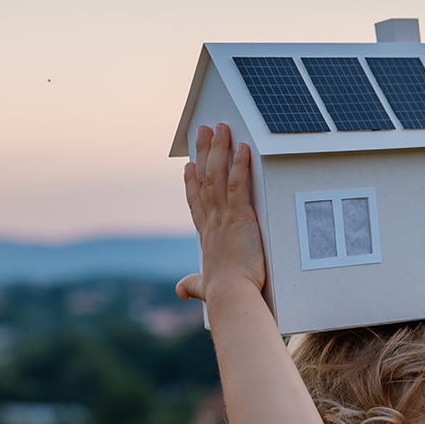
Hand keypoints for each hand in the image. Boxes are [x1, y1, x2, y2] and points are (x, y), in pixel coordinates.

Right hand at [176, 123, 266, 303]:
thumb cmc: (223, 294)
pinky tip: (243, 147)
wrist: (231, 296)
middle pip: (204, 179)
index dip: (191, 182)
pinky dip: (241, 165)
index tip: (189, 166)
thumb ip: (194, 285)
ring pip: (218, 175)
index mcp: (206, 236)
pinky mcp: (241, 217)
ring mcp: (224, 217)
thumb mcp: (205, 287)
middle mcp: (212, 221)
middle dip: (204, 153)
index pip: (196, 203)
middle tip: (203, 131)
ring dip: (219, 149)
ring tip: (220, 127)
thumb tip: (180, 291)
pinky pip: (240, 184)